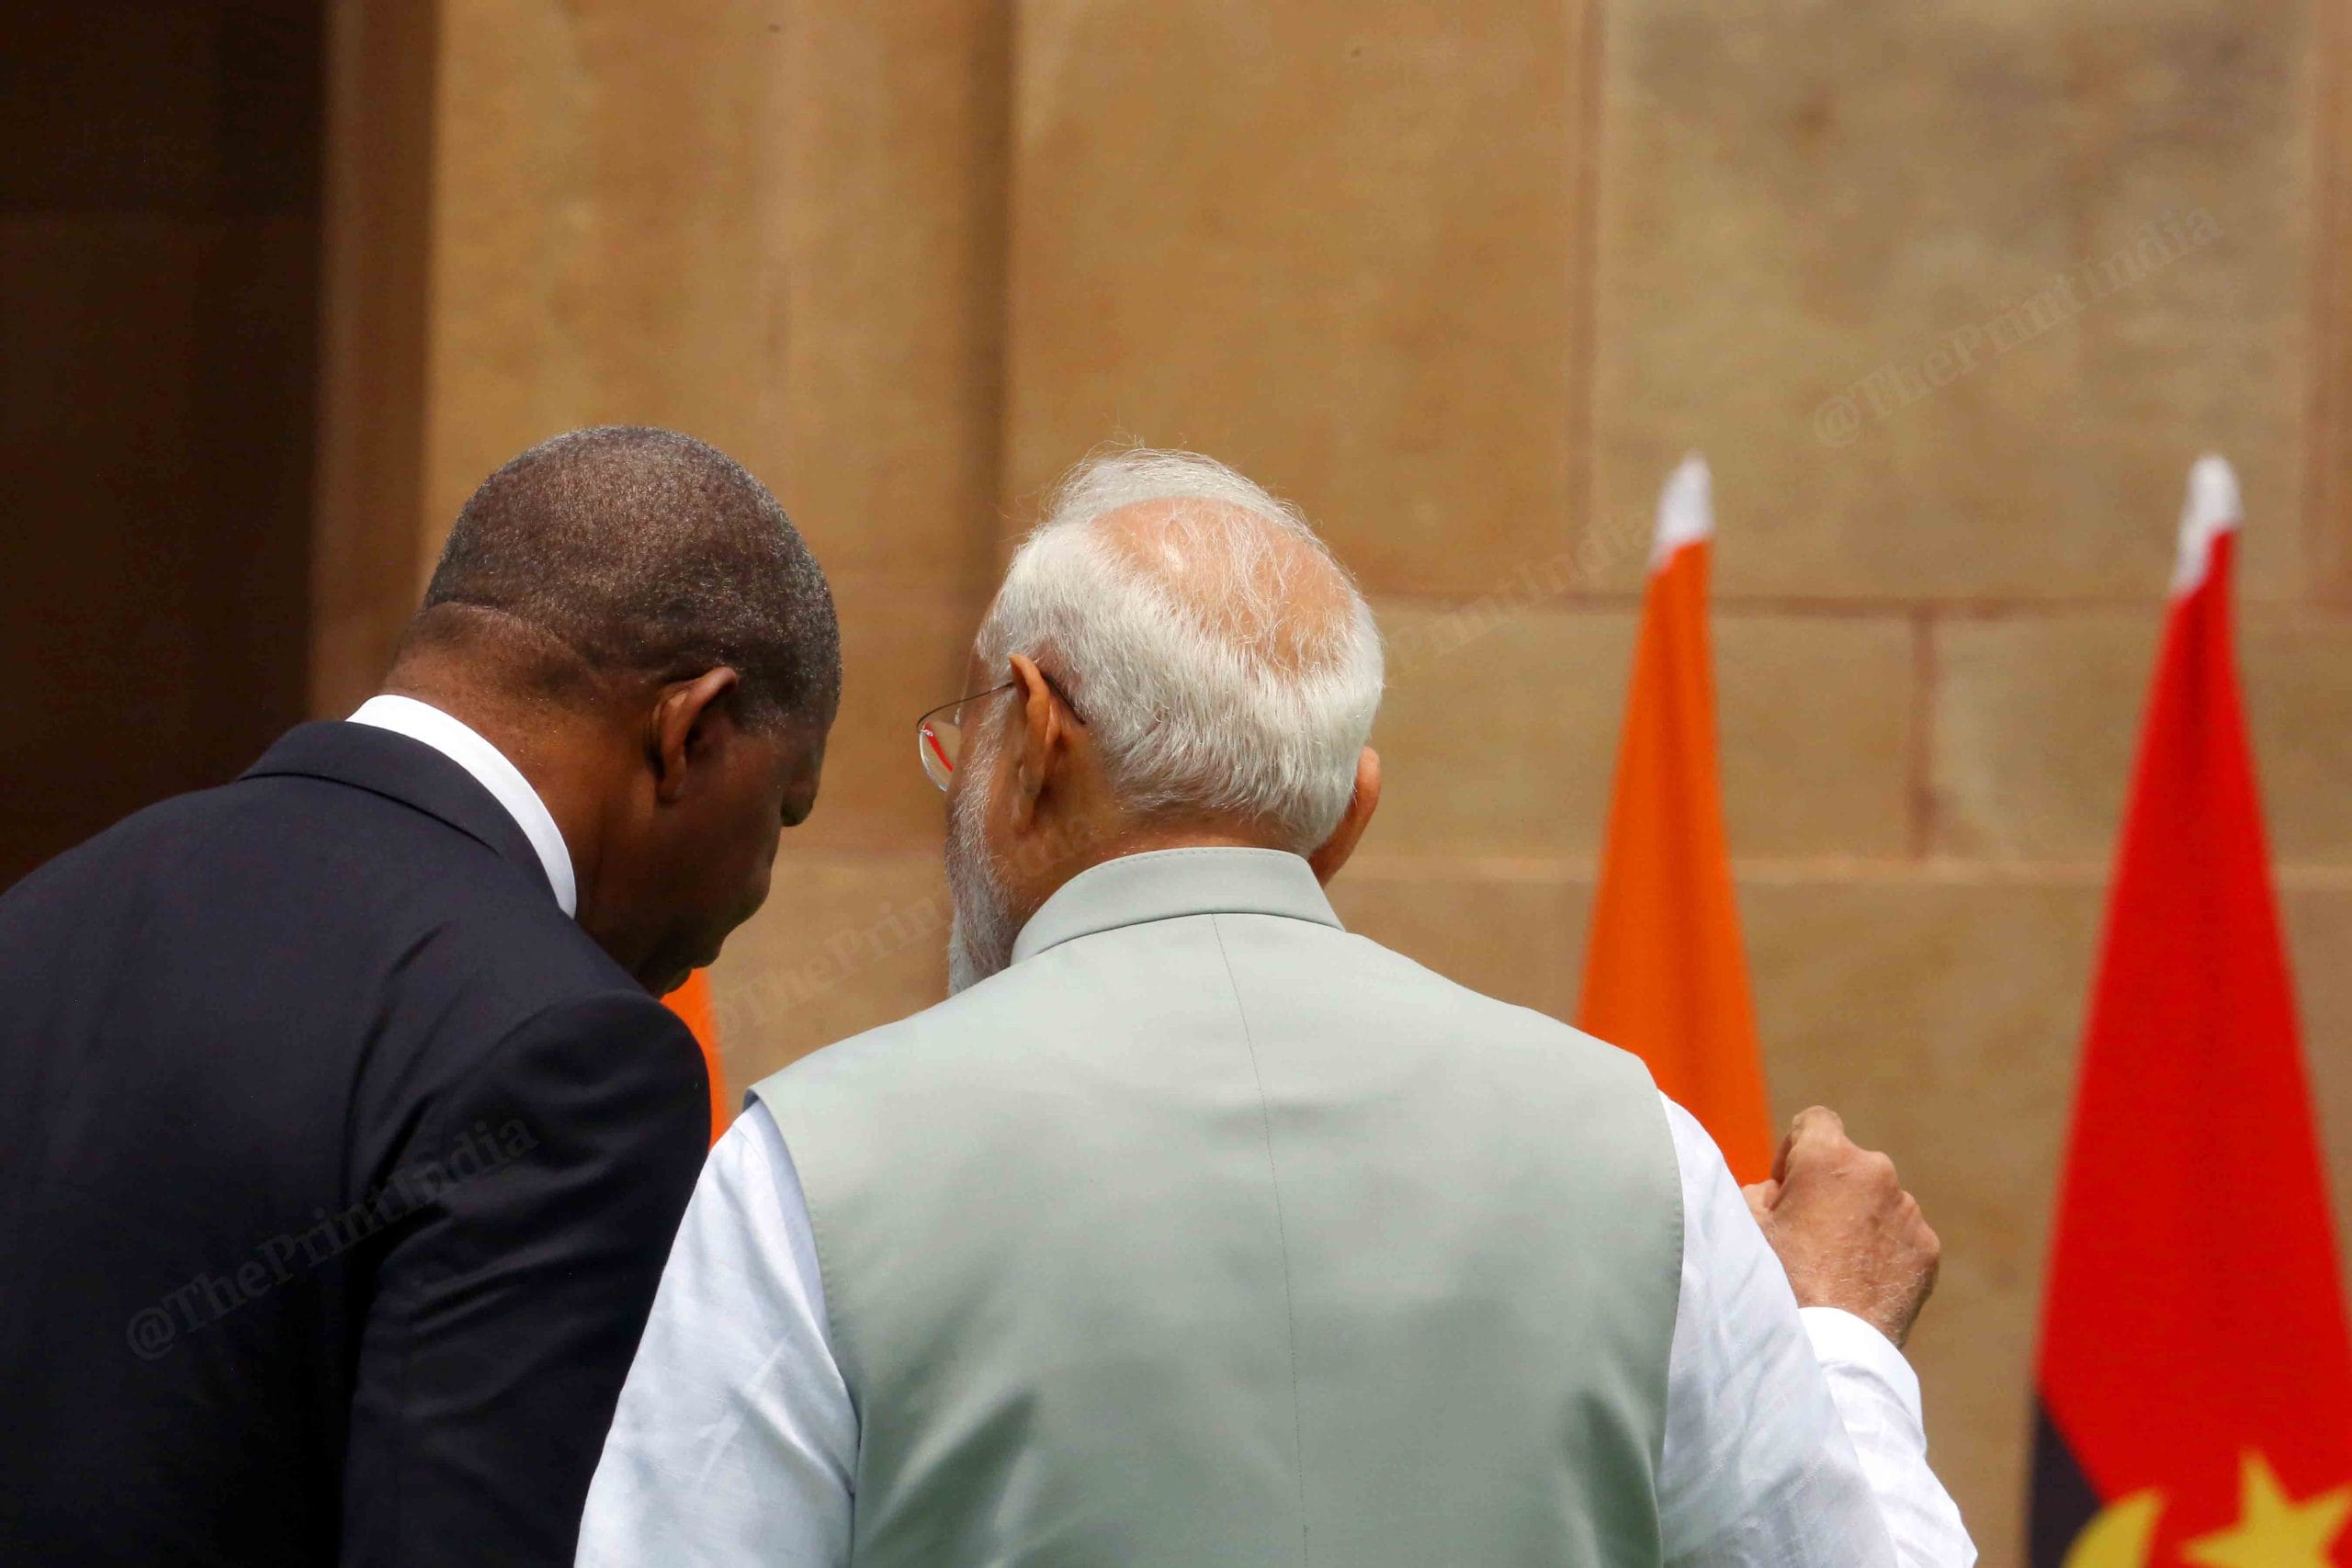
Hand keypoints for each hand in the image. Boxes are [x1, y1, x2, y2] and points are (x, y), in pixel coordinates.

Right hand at [1741, 1106, 1940, 1348]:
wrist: (1827, 1349)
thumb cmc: (1776, 1281)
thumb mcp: (1743, 1224)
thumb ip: (1760, 1189)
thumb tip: (1778, 1191)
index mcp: (1830, 1158)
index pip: (1815, 1122)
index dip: (1794, 1153)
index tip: (1785, 1193)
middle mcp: (1879, 1173)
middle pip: (1849, 1166)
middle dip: (1829, 1191)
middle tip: (1805, 1237)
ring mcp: (1909, 1213)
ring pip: (1878, 1203)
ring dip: (1858, 1221)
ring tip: (1833, 1269)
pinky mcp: (1928, 1251)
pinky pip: (1900, 1237)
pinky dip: (1882, 1252)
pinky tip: (1857, 1285)